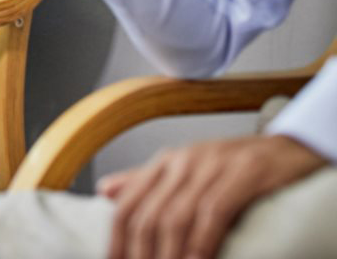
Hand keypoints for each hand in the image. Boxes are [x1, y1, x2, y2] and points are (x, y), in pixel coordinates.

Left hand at [98, 133, 326, 258]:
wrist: (291, 148)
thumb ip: (146, 182)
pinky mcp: (245, 172)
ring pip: (176, 217)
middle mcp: (182, 161)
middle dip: (142, 256)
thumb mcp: (188, 172)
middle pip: (148, 217)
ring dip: (169, 256)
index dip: (118, 244)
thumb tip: (105, 190)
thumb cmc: (236, 168)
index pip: (127, 208)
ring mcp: (212, 165)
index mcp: (164, 163)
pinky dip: (202, 242)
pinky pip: (214, 211)